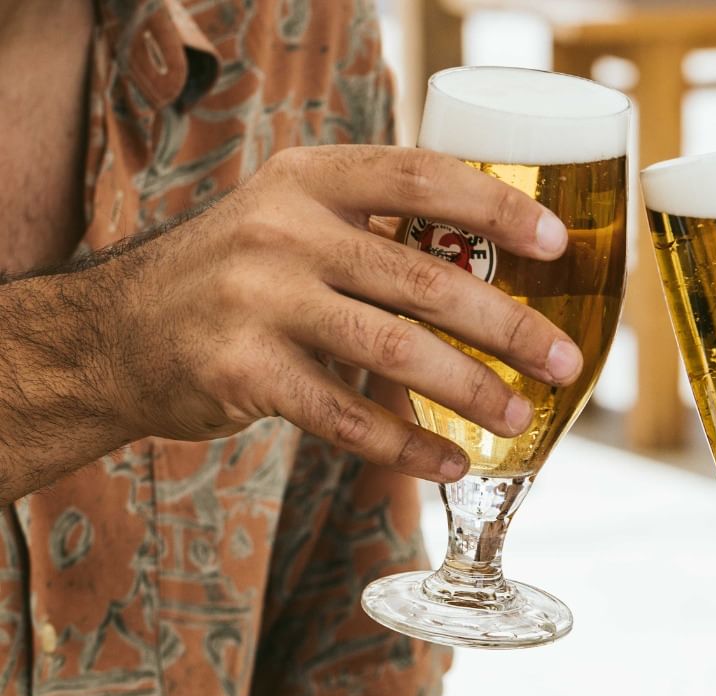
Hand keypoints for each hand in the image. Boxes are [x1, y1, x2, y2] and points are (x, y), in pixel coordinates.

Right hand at [0, 145, 582, 495]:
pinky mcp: (242, 371)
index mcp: (306, 181)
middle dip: (506, 324)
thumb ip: (367, 236)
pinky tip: (447, 464)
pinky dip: (404, 444)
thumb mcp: (287, 224)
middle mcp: (283, 231)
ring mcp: (258, 301)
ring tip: (517, 417)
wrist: (118, 333)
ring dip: (468, 389)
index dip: (494, 208)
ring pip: (392, 349)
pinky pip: (344, 416)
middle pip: (422, 277)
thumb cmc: (230, 281)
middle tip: (562, 360)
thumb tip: (487, 277)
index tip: (555, 243)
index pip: (417, 178)